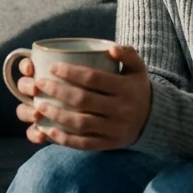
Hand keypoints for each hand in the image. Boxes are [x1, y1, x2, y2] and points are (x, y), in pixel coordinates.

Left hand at [15, 45, 151, 150]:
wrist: (153, 119)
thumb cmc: (136, 88)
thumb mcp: (138, 68)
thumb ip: (127, 53)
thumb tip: (110, 48)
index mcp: (126, 88)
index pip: (93, 78)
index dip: (70, 72)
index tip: (52, 67)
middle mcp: (121, 110)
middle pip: (83, 100)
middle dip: (57, 91)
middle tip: (39, 84)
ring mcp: (115, 129)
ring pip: (81, 123)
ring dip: (56, 115)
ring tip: (38, 106)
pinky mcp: (110, 144)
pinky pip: (84, 143)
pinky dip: (65, 139)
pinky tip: (48, 131)